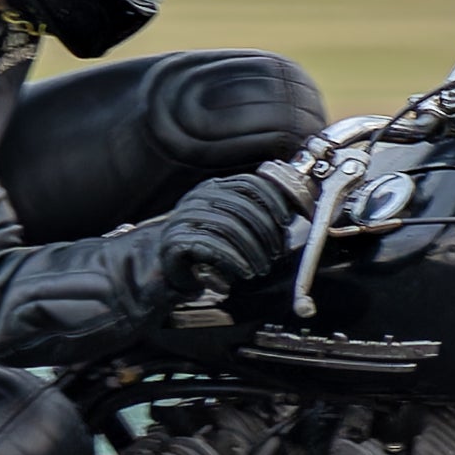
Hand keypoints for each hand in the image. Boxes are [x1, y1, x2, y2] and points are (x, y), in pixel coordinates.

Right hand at [162, 166, 310, 295]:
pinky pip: (212, 246)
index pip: (250, 183)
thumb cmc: (203, 247)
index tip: (288, 219)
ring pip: (231, 227)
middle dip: (267, 232)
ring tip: (262, 267)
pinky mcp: (176, 240)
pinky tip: (245, 271)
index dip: (274, 199)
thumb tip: (292, 211)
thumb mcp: (230, 225)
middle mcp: (198, 198)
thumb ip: (255, 215)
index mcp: (214, 188)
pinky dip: (234, 260)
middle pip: (244, 207)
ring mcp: (185, 217)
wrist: (162, 266)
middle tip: (277, 253)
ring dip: (253, 251)